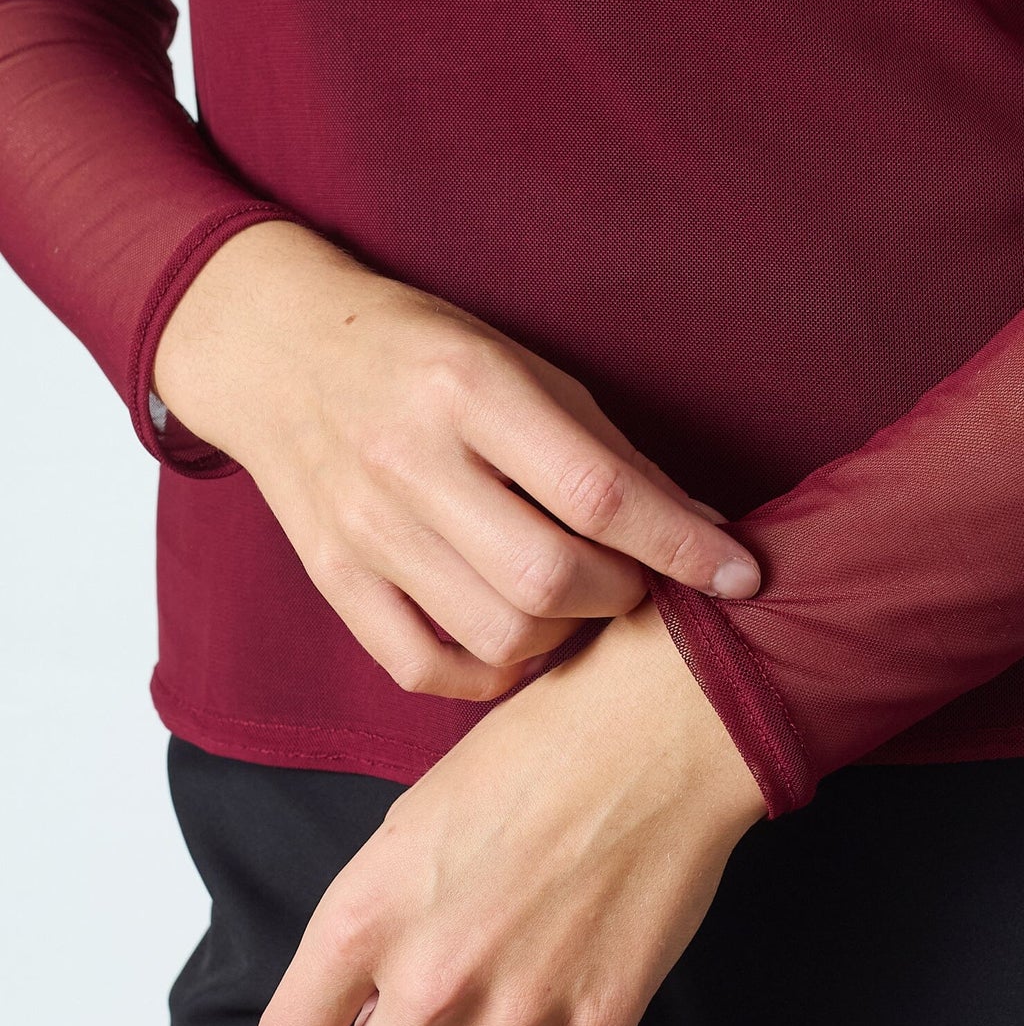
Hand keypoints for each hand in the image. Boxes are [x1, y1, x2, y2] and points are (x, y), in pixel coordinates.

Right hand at [153, 220, 760, 699]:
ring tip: (574, 603)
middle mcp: (410, 461)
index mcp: (470, 387)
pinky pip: (426, 667)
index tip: (740, 574)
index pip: (598, 490)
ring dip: (564, 638)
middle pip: (549, 578)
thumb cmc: (424, 356)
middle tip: (636, 580)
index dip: (681, 545)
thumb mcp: (522, 367)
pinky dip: (491, 672)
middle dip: (624, 596)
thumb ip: (611, 453)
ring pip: (497, 634)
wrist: (281, 353)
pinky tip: (514, 637)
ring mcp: (364, 528)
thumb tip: (709, 531)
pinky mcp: (333, 578)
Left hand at [255, 594, 768, 1025]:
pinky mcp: (603, 1017)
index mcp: (366, 912)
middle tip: (421, 1018)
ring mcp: (519, 1004)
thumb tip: (366, 1001)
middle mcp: (431, 972)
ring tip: (492, 1012)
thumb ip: (376, 917)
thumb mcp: (413, 818)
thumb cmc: (532, 750)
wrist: (653, 730)